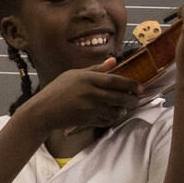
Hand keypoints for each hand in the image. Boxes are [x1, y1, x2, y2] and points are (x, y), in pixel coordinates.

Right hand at [20, 61, 139, 135]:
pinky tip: (114, 114)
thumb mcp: (74, 74)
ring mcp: (89, 108)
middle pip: (118, 97)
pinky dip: (113, 118)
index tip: (139, 87)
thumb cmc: (58, 90)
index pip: (115, 80)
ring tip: (125, 107)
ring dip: (123, 110)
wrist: (44, 110)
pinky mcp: (88, 120)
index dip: (130, 84)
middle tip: (136, 98)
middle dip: (131, 99)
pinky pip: (106, 120)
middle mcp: (90, 93)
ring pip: (115, 111)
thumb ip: (96, 69)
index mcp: (87, 79)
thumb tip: (113, 61)